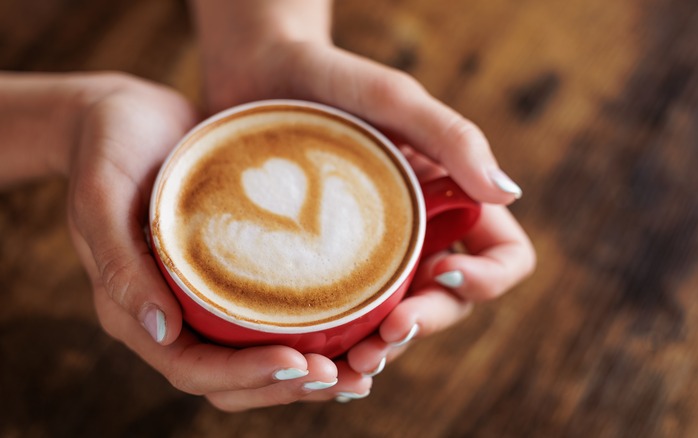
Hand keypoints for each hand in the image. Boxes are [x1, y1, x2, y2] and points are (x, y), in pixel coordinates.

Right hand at [66, 73, 367, 410]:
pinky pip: (271, 316)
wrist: (126, 113)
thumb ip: (120, 263)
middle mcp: (174, 314)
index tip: (297, 363)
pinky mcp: (233, 273)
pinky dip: (309, 331)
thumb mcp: (100, 196)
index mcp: (137, 311)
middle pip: (232, 378)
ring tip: (360, 369)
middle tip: (344, 376)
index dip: (245, 376)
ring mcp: (205, 297)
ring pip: (257, 355)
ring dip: (305, 372)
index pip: (192, 369)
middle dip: (287, 386)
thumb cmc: (106, 148)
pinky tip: (354, 324)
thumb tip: (163, 331)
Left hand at [199, 38, 534, 389]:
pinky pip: (346, 316)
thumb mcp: (393, 100)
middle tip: (383, 341)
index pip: (503, 256)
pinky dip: (340, 344)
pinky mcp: (326, 268)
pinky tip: (317, 357)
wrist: (256, 73)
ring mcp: (373, 256)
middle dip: (424, 327)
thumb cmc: (332, 78)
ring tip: (351, 365)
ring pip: (397, 321)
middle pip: (449, 302)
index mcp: (451, 201)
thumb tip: (509, 193)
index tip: (443, 273)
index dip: (488, 279)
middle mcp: (420, 235)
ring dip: (384, 350)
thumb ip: (454, 138)